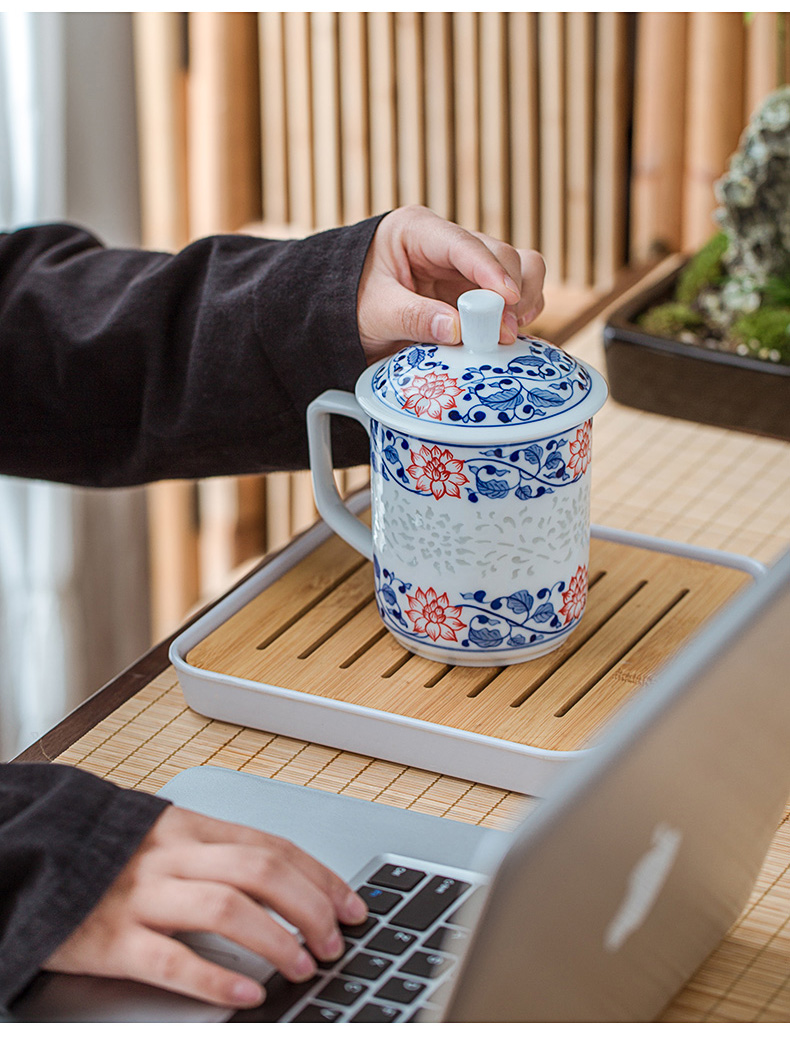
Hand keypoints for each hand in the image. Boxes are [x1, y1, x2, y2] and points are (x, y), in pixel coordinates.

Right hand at [43, 805, 367, 1007]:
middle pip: (261, 871)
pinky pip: (172, 960)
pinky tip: (247, 994)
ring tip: (303, 966)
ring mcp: (143, 895)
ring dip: (276, 939)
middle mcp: (174, 855)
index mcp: (193, 828)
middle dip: (310, 906)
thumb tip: (289, 881)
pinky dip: (216, 980)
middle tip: (335, 940)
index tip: (352, 905)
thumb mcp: (169, 838)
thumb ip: (221, 853)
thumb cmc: (110, 854)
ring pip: (226, 909)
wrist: (34, 857)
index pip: (273, 846)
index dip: (320, 877)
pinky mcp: (112, 939)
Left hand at [357, 205, 545, 362]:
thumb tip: (459, 329)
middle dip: (509, 293)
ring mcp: (464, 267)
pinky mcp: (474, 291)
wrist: (339, 316)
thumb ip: (414, 318)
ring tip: (510, 332)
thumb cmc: (348, 304)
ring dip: (523, 300)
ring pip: (519, 269)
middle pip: (501, 254)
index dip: (491, 270)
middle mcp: (447, 243)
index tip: (508, 298)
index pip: (463, 244)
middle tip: (502, 333)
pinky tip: (511, 333)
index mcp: (416, 231)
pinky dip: (518, 312)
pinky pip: (513, 294)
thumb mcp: (374, 313)